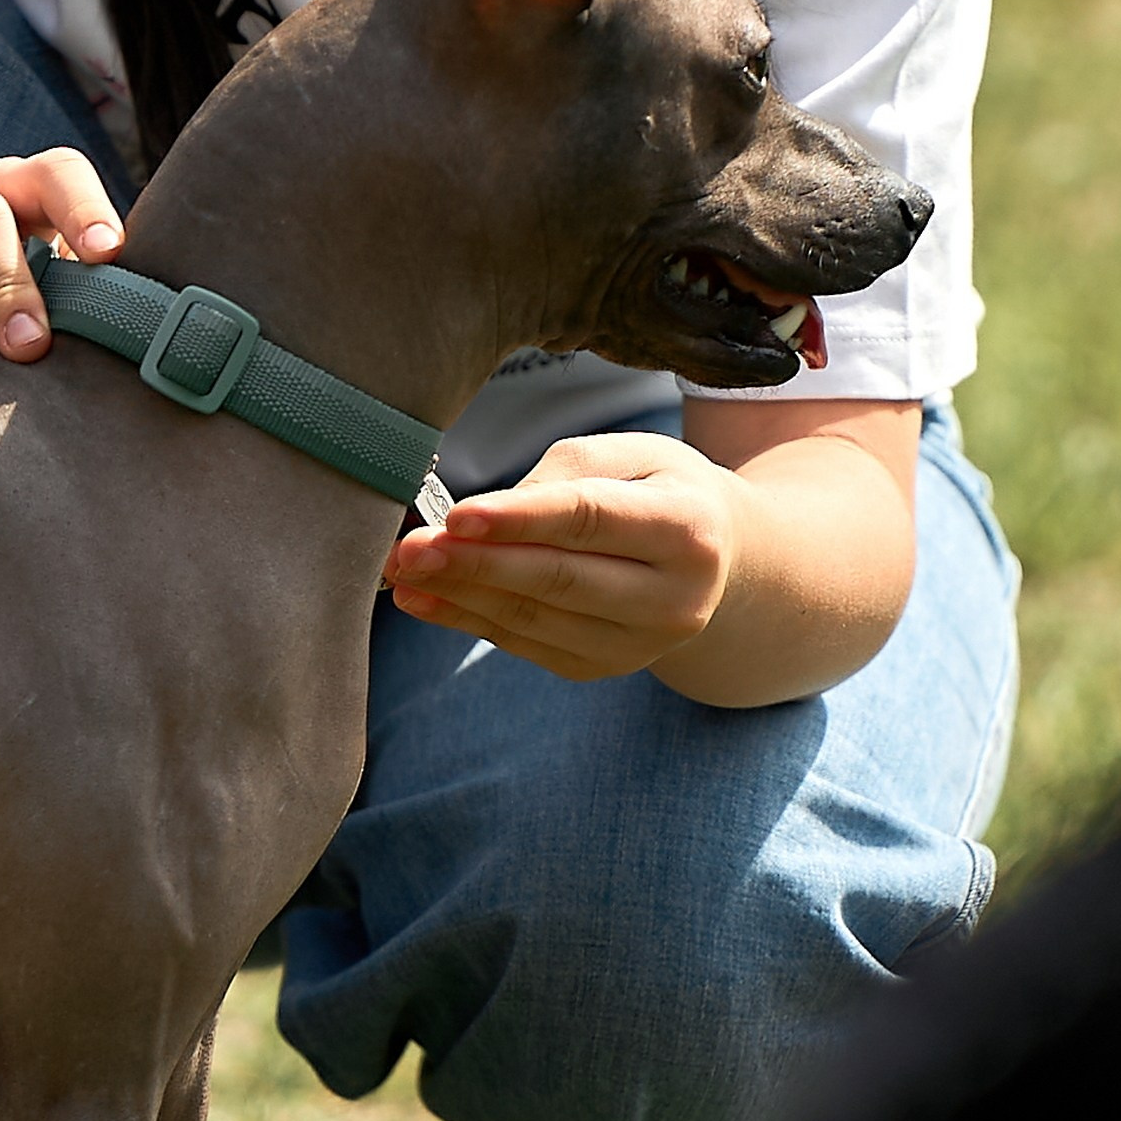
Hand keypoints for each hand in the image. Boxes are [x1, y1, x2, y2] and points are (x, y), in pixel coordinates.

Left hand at [382, 432, 739, 681]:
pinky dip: (470, 621)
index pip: (590, 521)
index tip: (456, 515)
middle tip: (410, 549)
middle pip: (558, 580)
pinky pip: (526, 644)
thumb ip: (562, 477)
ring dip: (459, 597)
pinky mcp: (605, 667)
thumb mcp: (631, 454)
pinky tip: (426, 600)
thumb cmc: (659, 487)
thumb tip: (485, 519)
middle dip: (474, 565)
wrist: (718, 557)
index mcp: (689, 530)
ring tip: (402, 572)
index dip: (520, 520)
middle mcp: (674, 599)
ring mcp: (642, 645)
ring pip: (535, 620)